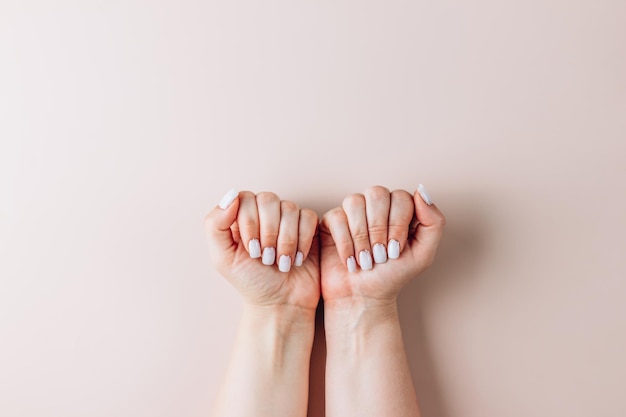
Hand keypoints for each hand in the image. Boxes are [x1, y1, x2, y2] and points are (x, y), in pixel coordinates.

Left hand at [204, 190, 320, 310]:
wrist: (281, 303)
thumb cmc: (251, 282)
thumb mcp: (223, 258)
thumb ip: (215, 225)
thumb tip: (231, 196)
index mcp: (241, 216)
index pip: (245, 198)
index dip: (250, 223)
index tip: (251, 250)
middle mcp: (264, 213)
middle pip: (268, 199)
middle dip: (268, 232)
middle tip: (266, 257)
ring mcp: (287, 218)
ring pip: (290, 208)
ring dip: (285, 240)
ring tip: (280, 261)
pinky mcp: (309, 226)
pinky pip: (308, 218)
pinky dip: (302, 241)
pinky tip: (296, 258)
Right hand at [320, 185, 444, 306]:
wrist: (364, 297)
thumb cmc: (393, 276)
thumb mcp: (423, 254)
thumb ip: (433, 222)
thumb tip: (421, 190)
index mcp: (400, 208)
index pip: (401, 197)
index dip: (398, 224)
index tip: (396, 251)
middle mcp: (376, 205)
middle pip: (377, 194)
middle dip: (378, 229)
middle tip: (380, 255)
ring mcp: (353, 211)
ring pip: (355, 201)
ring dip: (361, 237)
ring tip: (365, 259)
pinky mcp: (332, 221)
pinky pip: (337, 217)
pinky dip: (345, 243)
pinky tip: (350, 260)